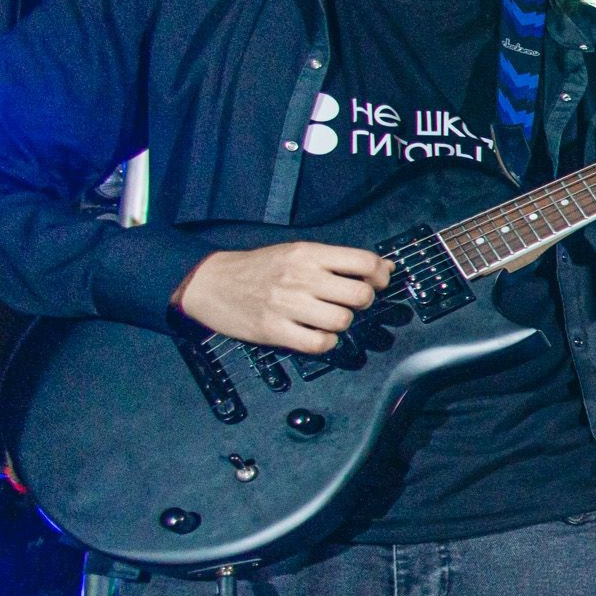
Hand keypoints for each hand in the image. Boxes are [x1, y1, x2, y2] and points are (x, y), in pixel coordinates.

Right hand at [170, 242, 394, 353]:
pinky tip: (315, 333)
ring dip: (342, 323)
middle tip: (349, 303)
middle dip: (363, 302)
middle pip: (360, 295)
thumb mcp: (297, 252)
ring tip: (327, 318)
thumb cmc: (258, 268)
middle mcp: (300, 277)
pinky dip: (325, 342)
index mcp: (308, 254)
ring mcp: (287, 304)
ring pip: (342, 321)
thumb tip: (386, 267)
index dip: (380, 275)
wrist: (209, 282)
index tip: (377, 282)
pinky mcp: (274, 329)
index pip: (365, 262)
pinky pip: (320, 343)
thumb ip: (339, 260)